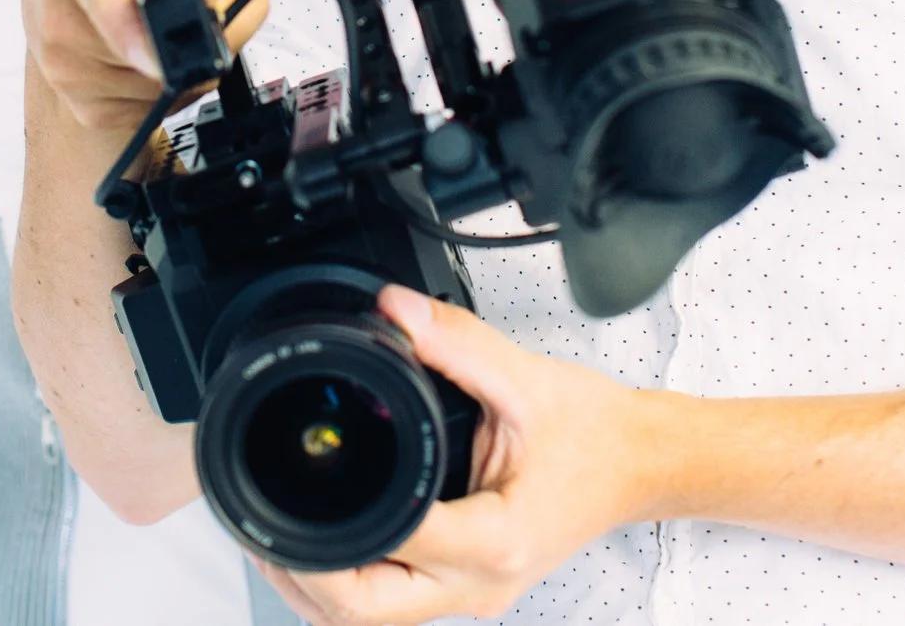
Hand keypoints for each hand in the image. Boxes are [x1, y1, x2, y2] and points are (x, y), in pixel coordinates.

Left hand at [256, 287, 676, 624]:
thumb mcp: (527, 380)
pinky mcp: (469, 589)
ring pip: (374, 623)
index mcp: (497, 539)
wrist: (642, 465)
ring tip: (279, 539)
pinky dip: (350, 587)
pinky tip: (328, 545)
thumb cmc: (597, 436)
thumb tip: (394, 310)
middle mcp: (481, 583)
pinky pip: (394, 607)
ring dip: (319, 592)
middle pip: (364, 615)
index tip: (293, 486)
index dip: (335, 522)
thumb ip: (456, 343)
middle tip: (262, 529)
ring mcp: (474, 594)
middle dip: (303, 579)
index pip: (395, 543)